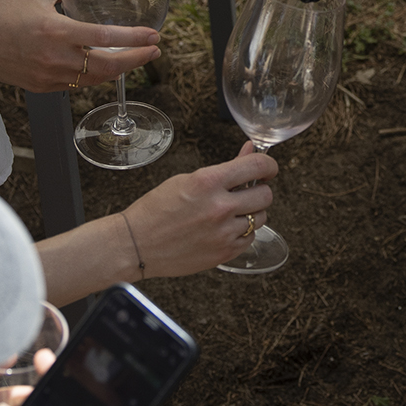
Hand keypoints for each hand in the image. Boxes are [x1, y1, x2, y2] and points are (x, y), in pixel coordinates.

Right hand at [0, 0, 157, 91]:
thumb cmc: (1, 12)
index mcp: (56, 31)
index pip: (106, 38)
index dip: (135, 38)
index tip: (154, 36)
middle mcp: (56, 58)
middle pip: (108, 66)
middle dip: (136, 60)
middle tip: (154, 51)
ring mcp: (49, 76)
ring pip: (94, 79)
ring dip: (117, 70)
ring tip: (134, 58)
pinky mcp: (42, 86)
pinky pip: (76, 84)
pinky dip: (94, 75)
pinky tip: (102, 65)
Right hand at [121, 144, 278, 274]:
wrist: (136, 245)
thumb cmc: (155, 210)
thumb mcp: (188, 179)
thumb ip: (225, 168)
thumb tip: (250, 151)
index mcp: (208, 182)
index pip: (258, 166)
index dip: (268, 165)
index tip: (267, 168)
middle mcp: (219, 207)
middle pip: (265, 194)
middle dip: (259, 190)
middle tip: (247, 191)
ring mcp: (223, 233)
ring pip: (261, 217)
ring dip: (251, 212)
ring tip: (230, 212)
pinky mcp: (224, 253)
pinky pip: (250, 238)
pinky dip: (243, 232)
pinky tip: (225, 229)